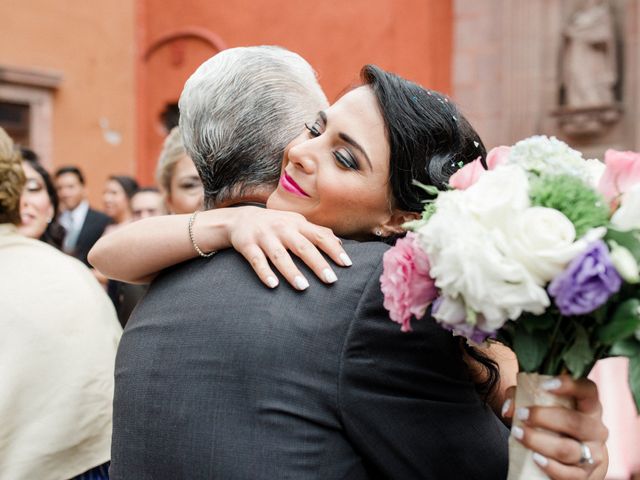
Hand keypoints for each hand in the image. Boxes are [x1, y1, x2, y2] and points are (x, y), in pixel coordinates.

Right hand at [225, 206, 351, 289]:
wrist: (239, 219)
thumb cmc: (275, 224)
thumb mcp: (296, 223)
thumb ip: (317, 232)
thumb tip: (340, 243)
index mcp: (297, 224)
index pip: (320, 236)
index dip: (334, 249)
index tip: (347, 264)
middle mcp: (282, 228)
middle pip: (303, 247)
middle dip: (318, 263)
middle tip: (331, 280)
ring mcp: (264, 236)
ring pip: (280, 255)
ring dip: (292, 271)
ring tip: (304, 287)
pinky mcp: (247, 245)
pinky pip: (256, 260)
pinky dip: (264, 272)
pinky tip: (273, 285)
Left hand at [502, 375, 608, 479]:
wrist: (575, 456)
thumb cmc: (554, 421)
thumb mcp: (541, 404)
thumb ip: (521, 397)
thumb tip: (509, 409)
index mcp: (588, 405)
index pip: (587, 390)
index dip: (570, 385)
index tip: (546, 385)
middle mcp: (596, 428)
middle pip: (575, 422)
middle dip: (544, 417)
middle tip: (522, 414)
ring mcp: (593, 453)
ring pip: (568, 449)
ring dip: (539, 441)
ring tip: (518, 434)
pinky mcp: (585, 474)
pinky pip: (569, 474)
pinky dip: (551, 467)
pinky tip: (535, 458)